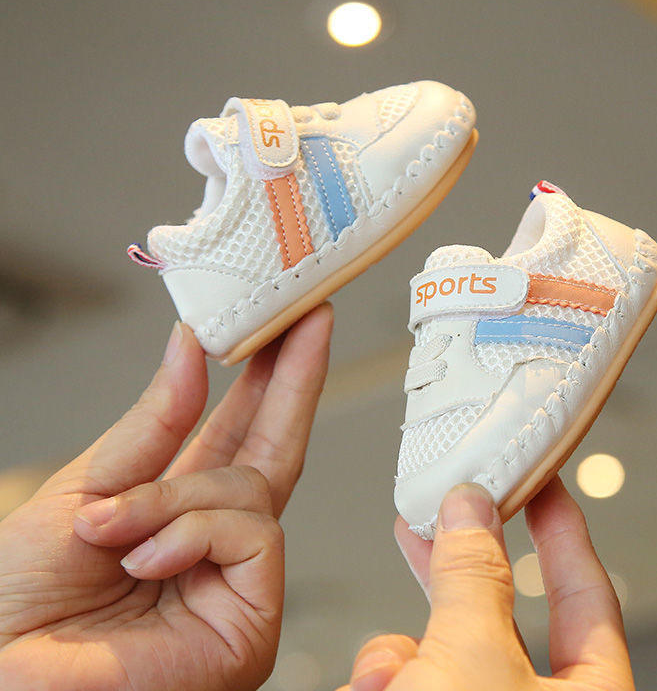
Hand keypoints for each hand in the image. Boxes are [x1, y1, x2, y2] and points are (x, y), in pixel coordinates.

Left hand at [0, 304, 332, 690]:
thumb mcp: (87, 488)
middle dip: (292, 381)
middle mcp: (213, 544)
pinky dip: (195, 530)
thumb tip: (190, 348)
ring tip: (116, 528)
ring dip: (179, 495)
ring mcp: (236, 580)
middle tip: (309, 319)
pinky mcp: (252, 617)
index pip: (236, 433)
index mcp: (174, 510)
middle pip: (274, 449)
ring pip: (252, 489)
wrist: (4, 676)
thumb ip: (154, 423)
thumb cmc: (23, 602)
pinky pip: (254, 532)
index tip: (281, 326)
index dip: (263, 378)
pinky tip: (150, 559)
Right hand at [340, 478, 633, 690]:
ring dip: (398, 653)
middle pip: (496, 611)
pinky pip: (403, 680)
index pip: (587, 593)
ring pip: (437, 649)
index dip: (563, 530)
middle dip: (456, 567)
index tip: (544, 483)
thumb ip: (473, 579)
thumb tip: (469, 508)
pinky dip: (380, 681)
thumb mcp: (475, 662)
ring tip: (385, 675)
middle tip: (443, 513)